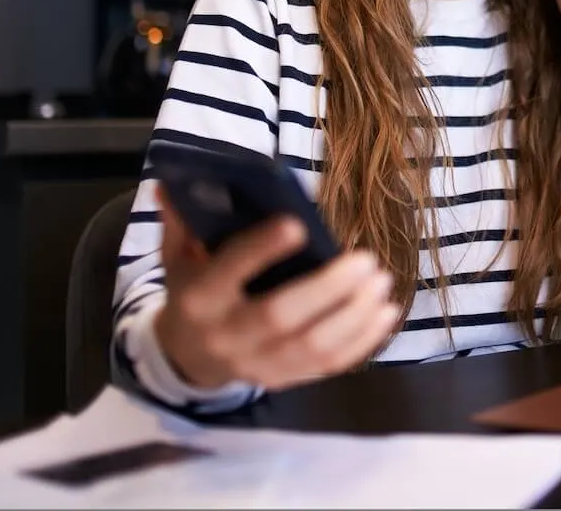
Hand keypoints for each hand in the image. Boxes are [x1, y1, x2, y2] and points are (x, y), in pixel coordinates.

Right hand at [152, 186, 400, 390]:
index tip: (299, 225)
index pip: (229, 271)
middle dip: (327, 288)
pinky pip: (327, 366)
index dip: (262, 249)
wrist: (186, 355)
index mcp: (199, 298)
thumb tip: (174, 180)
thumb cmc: (194, 291)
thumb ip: (183, 220)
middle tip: (367, 260)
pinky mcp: (282, 379)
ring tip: (382, 282)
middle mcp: (227, 335)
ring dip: (354, 316)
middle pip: (280, 316)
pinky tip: (386, 313)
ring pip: (311, 347)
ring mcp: (256, 364)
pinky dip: (362, 342)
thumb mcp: (179, 256)